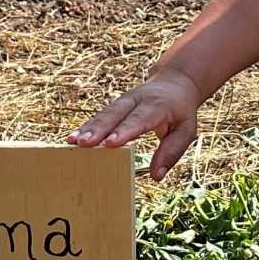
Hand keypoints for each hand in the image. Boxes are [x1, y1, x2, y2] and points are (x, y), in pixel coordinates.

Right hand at [70, 69, 205, 179]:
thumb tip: (157, 176)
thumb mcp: (186, 130)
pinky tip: (73, 138)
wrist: (175, 83)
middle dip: (99, 129)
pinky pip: (100, 116)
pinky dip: (87, 127)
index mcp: (157, 106)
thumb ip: (172, 151)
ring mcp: (124, 101)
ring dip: (88, 128)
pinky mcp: (116, 105)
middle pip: (116, 114)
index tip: (111, 143)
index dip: (125, 131)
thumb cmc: (181, 112)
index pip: (140, 119)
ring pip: (104, 114)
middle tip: (84, 144)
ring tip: (72, 142)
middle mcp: (137, 100)